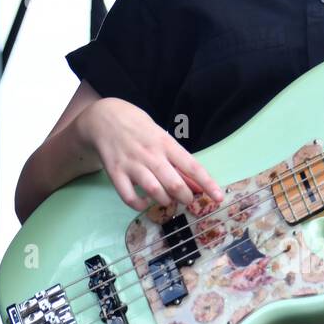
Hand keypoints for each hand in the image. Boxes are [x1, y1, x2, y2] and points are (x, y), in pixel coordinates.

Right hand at [80, 97, 223, 211]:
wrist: (104, 117)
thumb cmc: (139, 128)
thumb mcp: (162, 138)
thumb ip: (178, 162)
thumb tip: (198, 185)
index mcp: (166, 143)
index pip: (192, 166)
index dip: (208, 183)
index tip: (219, 197)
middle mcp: (150, 154)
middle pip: (174, 183)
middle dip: (186, 197)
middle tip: (187, 200)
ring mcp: (132, 164)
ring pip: (154, 191)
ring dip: (165, 201)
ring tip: (166, 200)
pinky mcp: (115, 173)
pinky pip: (129, 197)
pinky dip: (139, 205)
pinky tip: (144, 203)